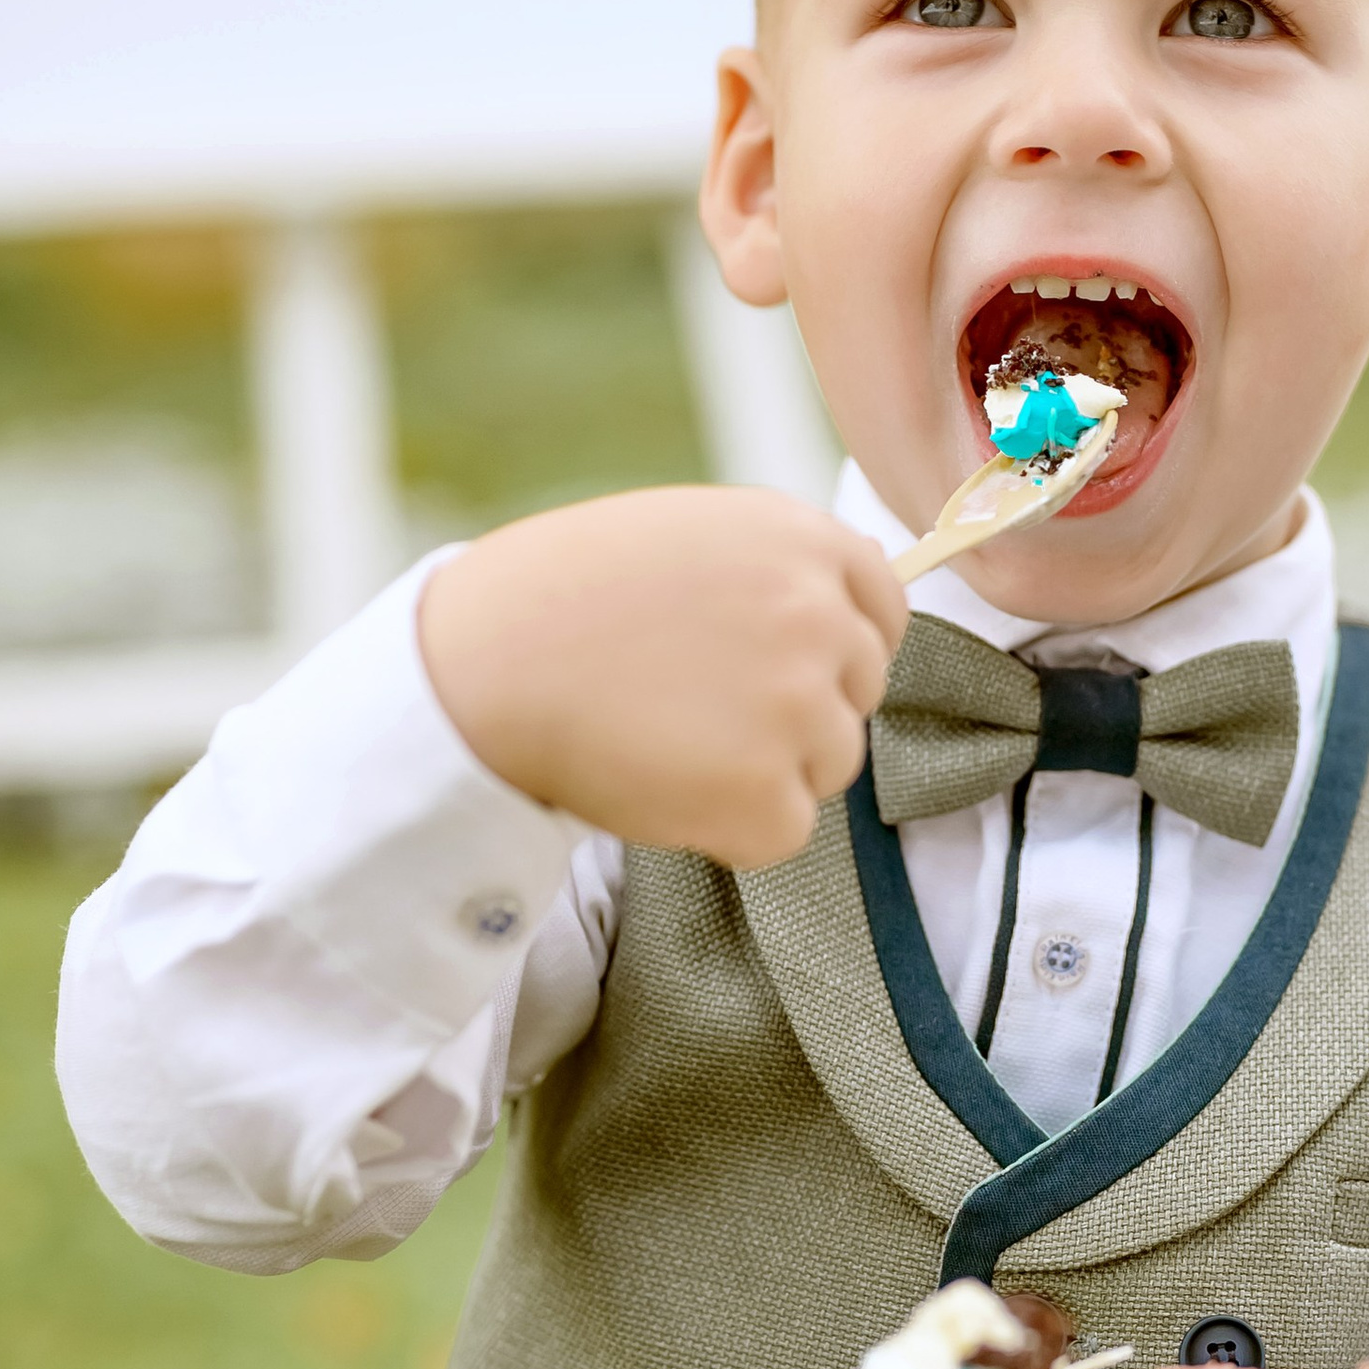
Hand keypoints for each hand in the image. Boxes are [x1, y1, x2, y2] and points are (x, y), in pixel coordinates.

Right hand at [418, 487, 908, 867]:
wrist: (484, 665)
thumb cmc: (561, 597)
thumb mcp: (688, 536)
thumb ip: (773, 571)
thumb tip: (838, 619)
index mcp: (803, 538)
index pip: (884, 609)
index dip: (837, 650)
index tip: (783, 672)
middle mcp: (819, 614)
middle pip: (857, 694)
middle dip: (797, 713)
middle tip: (696, 711)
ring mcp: (800, 704)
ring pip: (827, 765)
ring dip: (762, 772)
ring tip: (666, 741)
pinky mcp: (768, 789)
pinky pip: (784, 832)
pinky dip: (730, 831)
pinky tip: (662, 787)